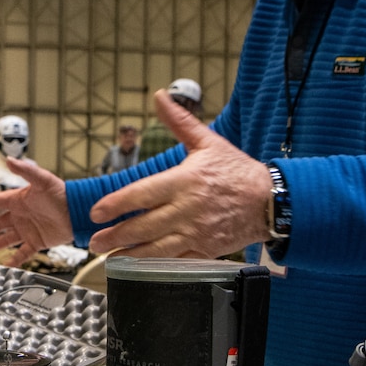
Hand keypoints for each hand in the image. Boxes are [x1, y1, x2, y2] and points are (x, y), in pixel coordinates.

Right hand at [0, 157, 72, 263]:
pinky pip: (23, 253)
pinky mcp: (37, 242)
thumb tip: (9, 159)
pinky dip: (14, 260)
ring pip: (6, 239)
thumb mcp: (43, 180)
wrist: (79, 212)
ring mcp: (28, 230)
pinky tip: (5, 265)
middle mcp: (21, 216)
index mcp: (19, 200)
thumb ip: (26, 171)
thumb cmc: (63, 194)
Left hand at [86, 92, 271, 257]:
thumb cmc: (238, 172)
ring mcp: (196, 233)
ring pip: (156, 249)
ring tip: (109, 258)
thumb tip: (160, 97)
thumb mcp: (209, 142)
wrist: (271, 201)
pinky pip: (176, 262)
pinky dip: (156, 267)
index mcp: (184, 181)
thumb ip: (179, 121)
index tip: (97, 212)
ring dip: (129, 254)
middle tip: (94, 241)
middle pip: (143, 226)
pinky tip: (139, 268)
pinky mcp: (205, 250)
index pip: (142, 194)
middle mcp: (188, 209)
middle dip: (115, 236)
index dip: (116, 204)